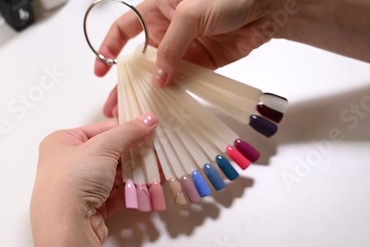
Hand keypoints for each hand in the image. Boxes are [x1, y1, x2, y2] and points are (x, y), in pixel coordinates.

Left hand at [31, 113, 157, 246]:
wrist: (65, 226)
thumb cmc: (74, 178)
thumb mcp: (103, 146)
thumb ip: (129, 131)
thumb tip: (149, 118)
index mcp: (62, 142)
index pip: (100, 129)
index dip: (125, 128)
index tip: (149, 128)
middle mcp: (67, 163)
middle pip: (108, 152)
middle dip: (134, 153)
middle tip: (157, 149)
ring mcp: (79, 187)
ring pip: (114, 175)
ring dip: (136, 172)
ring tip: (159, 168)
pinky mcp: (91, 208)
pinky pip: (115, 194)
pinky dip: (132, 191)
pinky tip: (150, 187)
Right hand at [95, 0, 276, 116]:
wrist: (268, 7)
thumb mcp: (191, 13)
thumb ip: (172, 46)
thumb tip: (158, 78)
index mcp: (158, 10)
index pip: (125, 28)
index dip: (110, 46)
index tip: (101, 69)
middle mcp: (167, 31)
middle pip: (140, 59)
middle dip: (126, 82)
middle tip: (114, 104)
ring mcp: (184, 50)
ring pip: (159, 75)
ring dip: (148, 94)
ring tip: (134, 113)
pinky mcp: (201, 65)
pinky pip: (182, 82)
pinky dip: (173, 96)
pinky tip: (162, 110)